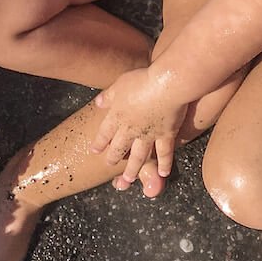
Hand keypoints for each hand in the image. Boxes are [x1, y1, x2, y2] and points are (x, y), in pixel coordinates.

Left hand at [90, 68, 187, 187]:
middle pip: (120, 148)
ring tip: (128, 179)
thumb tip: (98, 103)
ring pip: (139, 156)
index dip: (99, 142)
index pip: (104, 133)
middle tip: (110, 165)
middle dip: (114, 157)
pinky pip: (164, 153)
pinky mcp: (166, 135)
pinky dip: (164, 164)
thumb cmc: (141, 80)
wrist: (167, 84)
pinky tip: (163, 173)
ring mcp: (148, 135)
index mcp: (117, 116)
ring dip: (133, 169)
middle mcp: (131, 130)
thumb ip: (108, 96)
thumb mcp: (119, 84)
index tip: (94, 150)